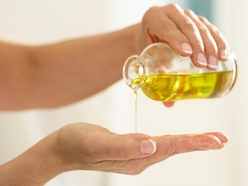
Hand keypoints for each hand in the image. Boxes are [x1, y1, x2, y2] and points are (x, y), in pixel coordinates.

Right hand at [55, 123, 227, 174]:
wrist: (62, 148)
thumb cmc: (76, 143)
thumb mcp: (97, 143)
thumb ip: (124, 146)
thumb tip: (151, 145)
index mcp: (133, 157)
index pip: (169, 148)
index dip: (193, 143)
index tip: (216, 140)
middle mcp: (138, 158)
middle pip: (173, 149)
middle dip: (198, 143)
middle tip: (221, 139)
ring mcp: (134, 155)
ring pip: (167, 147)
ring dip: (188, 142)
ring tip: (207, 139)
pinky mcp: (130, 148)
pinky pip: (157, 144)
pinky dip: (172, 141)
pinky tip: (177, 139)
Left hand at [137, 4, 229, 107]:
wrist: (150, 33)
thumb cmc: (147, 46)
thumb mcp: (147, 57)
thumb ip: (155, 76)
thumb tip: (169, 103)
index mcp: (154, 18)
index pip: (167, 27)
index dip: (177, 39)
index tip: (187, 54)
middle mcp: (170, 12)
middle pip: (187, 27)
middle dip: (198, 47)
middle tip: (204, 65)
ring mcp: (185, 15)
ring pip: (202, 27)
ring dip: (211, 46)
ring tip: (215, 64)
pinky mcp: (197, 20)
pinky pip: (210, 28)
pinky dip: (218, 41)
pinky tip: (224, 54)